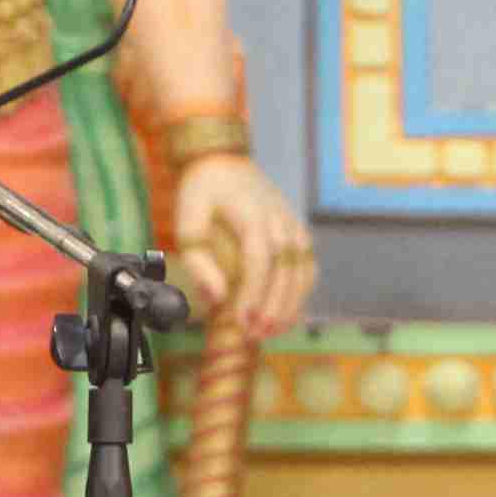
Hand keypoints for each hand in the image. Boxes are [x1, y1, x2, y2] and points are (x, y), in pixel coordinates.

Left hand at [160, 148, 310, 334]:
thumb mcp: (187, 221)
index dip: (254, 294)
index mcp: (253, 216)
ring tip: (271, 331)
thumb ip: (198, 260)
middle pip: (286, 271)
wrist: (224, 161)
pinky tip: (287, 315)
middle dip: (274, 308)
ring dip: (291, 305)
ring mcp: (294, 227)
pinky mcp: (298, 233)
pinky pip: (307, 267)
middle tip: (256, 335)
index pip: (260, 262)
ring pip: (303, 272)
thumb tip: (216, 298)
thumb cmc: (202, 192)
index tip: (243, 322)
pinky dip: (301, 293)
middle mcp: (281, 222)